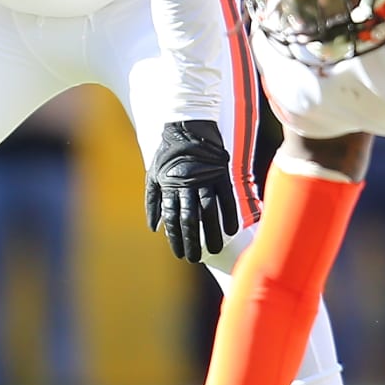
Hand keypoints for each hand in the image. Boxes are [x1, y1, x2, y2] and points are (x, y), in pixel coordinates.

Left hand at [145, 120, 239, 262]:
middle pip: (190, 219)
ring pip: (208, 212)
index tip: (179, 254)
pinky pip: (226, 198)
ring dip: (211, 233)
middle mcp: (187, 184)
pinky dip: (229, 214)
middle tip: (195, 258)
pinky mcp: (221, 173)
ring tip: (214, 250)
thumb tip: (154, 228)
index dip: (175, 238)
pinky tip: (231, 230)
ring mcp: (205, 178)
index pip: (172, 218)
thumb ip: (152, 201)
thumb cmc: (168, 153)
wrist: (187, 126)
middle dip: (192, 241)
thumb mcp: (153, 175)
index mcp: (169, 186)